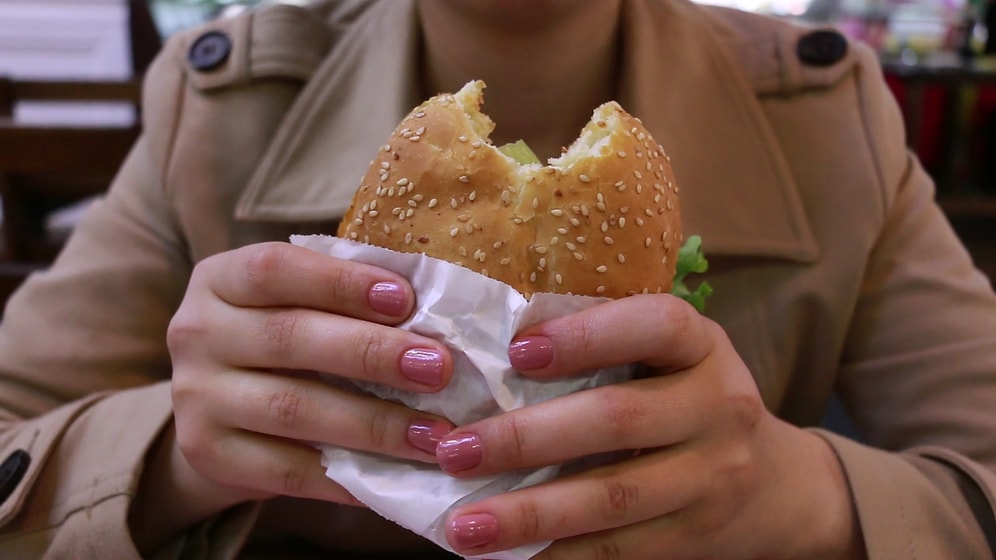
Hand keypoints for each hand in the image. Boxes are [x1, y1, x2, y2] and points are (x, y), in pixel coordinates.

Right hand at [133, 242, 455, 550]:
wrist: (216, 413)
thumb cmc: (283, 341)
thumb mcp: (299, 303)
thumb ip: (348, 297)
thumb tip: (438, 305)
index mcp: (221, 279)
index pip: (274, 269)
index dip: (341, 283)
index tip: (406, 299)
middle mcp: (197, 332)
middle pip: (289, 337)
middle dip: (372, 353)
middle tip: (439, 368)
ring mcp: (195, 398)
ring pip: (292, 409)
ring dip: (373, 423)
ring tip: (433, 433)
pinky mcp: (206, 455)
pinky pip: (286, 470)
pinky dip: (346, 477)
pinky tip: (396, 475)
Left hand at [434, 294, 863, 559]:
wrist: (776, 484)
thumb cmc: (690, 397)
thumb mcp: (672, 356)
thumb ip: (608, 344)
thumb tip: (492, 348)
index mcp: (703, 346)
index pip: (655, 325)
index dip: (586, 335)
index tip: (516, 351)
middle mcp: (719, 407)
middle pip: (618, 420)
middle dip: (527, 438)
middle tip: (455, 451)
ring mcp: (713, 478)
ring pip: (613, 498)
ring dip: (530, 513)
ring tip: (463, 526)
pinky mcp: (696, 536)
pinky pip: (621, 549)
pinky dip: (560, 553)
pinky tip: (510, 555)